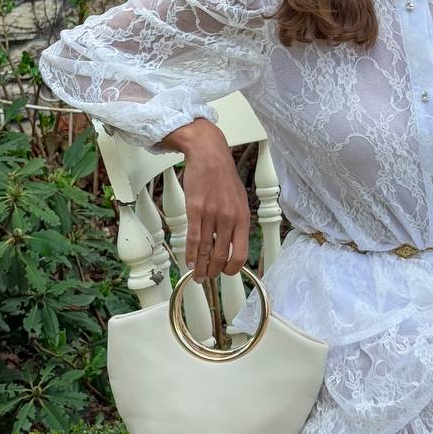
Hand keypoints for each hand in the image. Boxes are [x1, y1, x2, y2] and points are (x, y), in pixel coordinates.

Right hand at [161, 119, 251, 280]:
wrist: (209, 155)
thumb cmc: (224, 177)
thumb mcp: (240, 200)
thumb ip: (238, 221)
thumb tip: (234, 243)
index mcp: (243, 217)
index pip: (241, 253)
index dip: (233, 268)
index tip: (225, 273)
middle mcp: (229, 218)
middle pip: (222, 256)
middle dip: (214, 272)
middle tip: (208, 278)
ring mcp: (212, 215)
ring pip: (205, 251)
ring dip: (200, 267)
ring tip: (197, 275)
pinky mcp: (195, 210)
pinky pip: (193, 239)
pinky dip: (190, 254)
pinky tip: (189, 262)